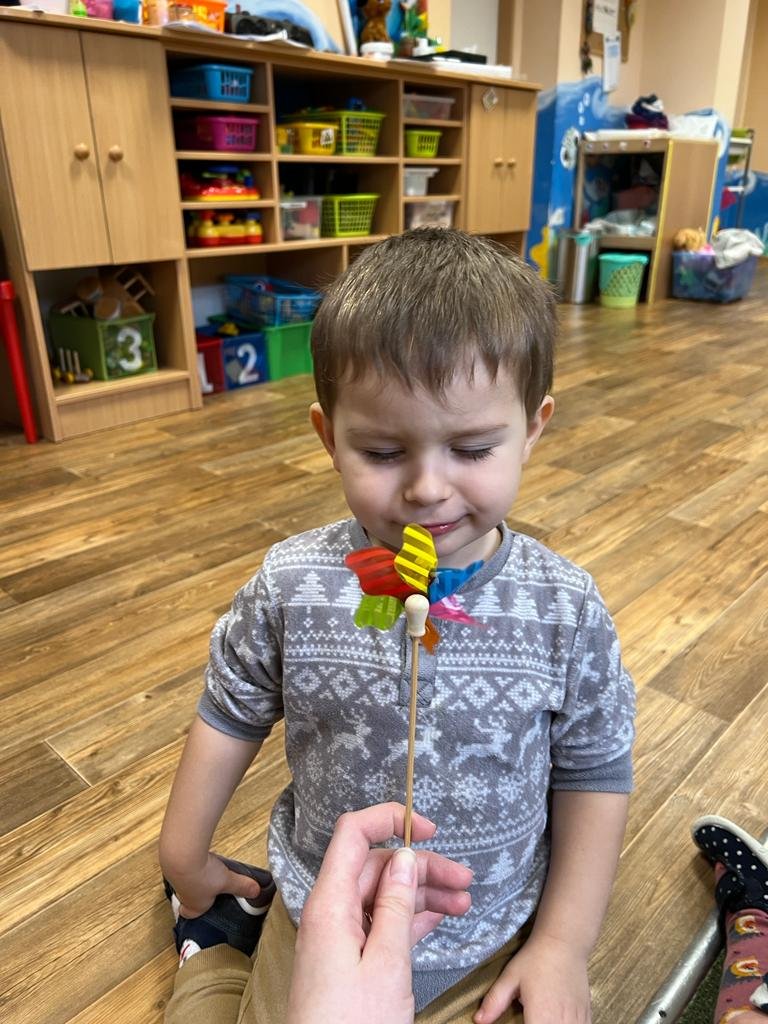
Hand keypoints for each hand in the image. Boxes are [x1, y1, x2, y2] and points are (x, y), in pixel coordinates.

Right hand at [167, 852, 262, 918]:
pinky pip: (181, 865)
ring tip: (204, 869)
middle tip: (207, 887)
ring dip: (193, 876)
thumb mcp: (227, 881)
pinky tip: (197, 856)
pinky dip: (189, 862)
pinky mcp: (172, 863)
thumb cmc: (202, 875)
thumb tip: (255, 891)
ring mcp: (175, 879)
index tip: (203, 908)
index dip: (196, 912)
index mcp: (195, 906)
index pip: (190, 915)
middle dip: (197, 893)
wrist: (182, 856)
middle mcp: (183, 894)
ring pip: (183, 881)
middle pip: (187, 897)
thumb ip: (241, 886)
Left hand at [287, 802, 472, 1023]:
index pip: (353, 835)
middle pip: (376, 868)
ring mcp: (339, 938)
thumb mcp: (386, 964)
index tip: (427, 828)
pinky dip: (411, 919)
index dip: (388, 820)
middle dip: (420, 867)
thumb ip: (396, 906)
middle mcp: (330, 913)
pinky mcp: (348, 961)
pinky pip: (381, 924)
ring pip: (384, 897)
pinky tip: (440, 919)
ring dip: (422, 894)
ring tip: (464, 902)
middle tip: (464, 879)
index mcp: (329, 904)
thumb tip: (403, 858)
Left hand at [474, 934, 590, 1023]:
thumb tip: (478, 1020)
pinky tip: (556, 1019)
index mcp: (541, 1019)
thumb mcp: (510, 977)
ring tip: (540, 1017)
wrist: (565, 942)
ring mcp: (577, 1022)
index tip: (520, 1019)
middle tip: (528, 1017)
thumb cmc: (536, 958)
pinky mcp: (586, 1017)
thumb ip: (494, 1001)